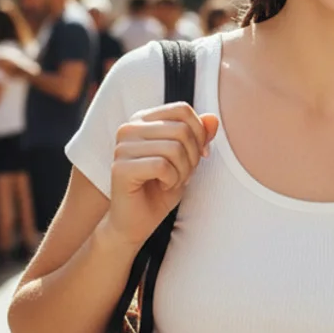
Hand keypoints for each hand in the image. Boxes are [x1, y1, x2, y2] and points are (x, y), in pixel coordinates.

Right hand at [106, 102, 220, 248]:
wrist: (135, 223)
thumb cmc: (159, 190)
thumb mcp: (187, 160)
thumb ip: (199, 137)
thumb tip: (213, 118)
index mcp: (142, 120)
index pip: (182, 110)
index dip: (199, 133)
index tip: (198, 157)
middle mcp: (129, 128)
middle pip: (181, 129)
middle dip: (192, 157)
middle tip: (183, 175)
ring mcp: (122, 147)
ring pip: (174, 148)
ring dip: (182, 172)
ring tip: (172, 182)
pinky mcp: (120, 168)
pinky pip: (162, 166)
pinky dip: (172, 181)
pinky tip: (162, 187)